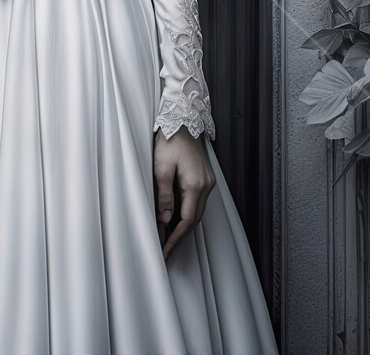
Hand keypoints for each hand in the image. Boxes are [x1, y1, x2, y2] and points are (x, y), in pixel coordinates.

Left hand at [153, 126, 215, 260]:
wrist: (184, 119)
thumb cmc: (170, 139)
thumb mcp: (161, 166)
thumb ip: (164, 194)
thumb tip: (165, 219)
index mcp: (195, 184)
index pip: (187, 220)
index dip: (176, 237)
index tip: (165, 250)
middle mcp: (206, 185)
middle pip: (194, 219)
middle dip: (180, 236)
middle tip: (165, 250)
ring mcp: (208, 181)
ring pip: (197, 211)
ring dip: (184, 225)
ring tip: (168, 237)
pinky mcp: (205, 177)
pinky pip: (197, 201)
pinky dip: (187, 212)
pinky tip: (176, 216)